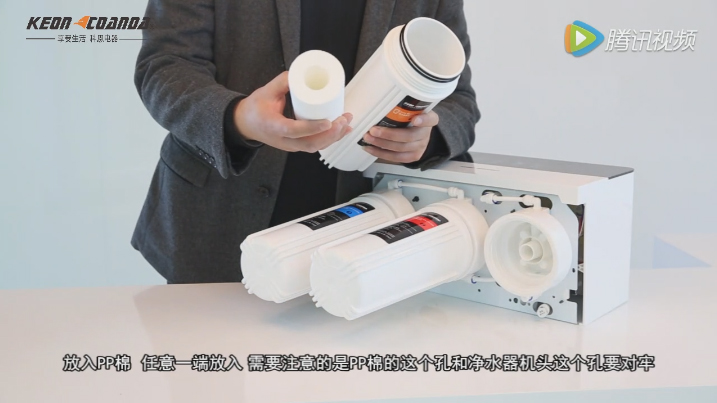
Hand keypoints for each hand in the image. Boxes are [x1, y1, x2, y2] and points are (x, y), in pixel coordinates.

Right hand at [233, 71, 352, 152]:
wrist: (245, 125)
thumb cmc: (254, 109)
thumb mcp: (265, 92)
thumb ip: (282, 82)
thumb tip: (299, 73)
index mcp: (273, 127)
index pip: (294, 131)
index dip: (312, 127)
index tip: (328, 121)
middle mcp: (283, 141)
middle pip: (310, 143)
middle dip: (331, 133)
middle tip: (343, 119)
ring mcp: (291, 146)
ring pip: (315, 146)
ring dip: (334, 137)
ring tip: (347, 122)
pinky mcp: (296, 146)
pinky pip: (315, 145)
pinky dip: (330, 139)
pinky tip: (342, 131)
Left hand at [360, 111, 438, 162]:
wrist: (419, 133)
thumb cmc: (412, 117)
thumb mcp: (412, 109)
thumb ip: (403, 107)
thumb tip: (380, 102)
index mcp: (430, 119)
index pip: (430, 119)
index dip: (423, 120)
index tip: (415, 119)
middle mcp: (426, 134)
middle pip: (409, 136)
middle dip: (389, 134)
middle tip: (373, 130)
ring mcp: (420, 147)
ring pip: (400, 148)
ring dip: (381, 144)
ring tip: (368, 138)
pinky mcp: (413, 157)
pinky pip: (396, 157)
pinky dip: (381, 153)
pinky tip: (370, 148)